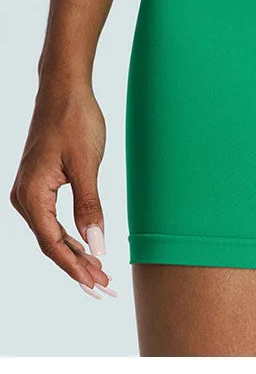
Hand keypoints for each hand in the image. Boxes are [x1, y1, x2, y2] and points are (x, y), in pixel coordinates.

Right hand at [10, 82, 115, 298]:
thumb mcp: (87, 165)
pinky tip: (88, 246)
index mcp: (31, 195)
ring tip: (101, 274)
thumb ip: (90, 206)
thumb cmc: (76, 121)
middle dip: (78, 267)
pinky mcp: (40, 185)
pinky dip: (72, 235)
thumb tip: (97, 245)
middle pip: (52, 244)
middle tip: (106, 288)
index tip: (97, 286)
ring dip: (76, 254)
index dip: (76, 268)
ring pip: (52, 234)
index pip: (53, 244)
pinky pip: (53, 220)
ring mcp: (30, 192)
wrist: (64, 91)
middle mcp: (24, 198)